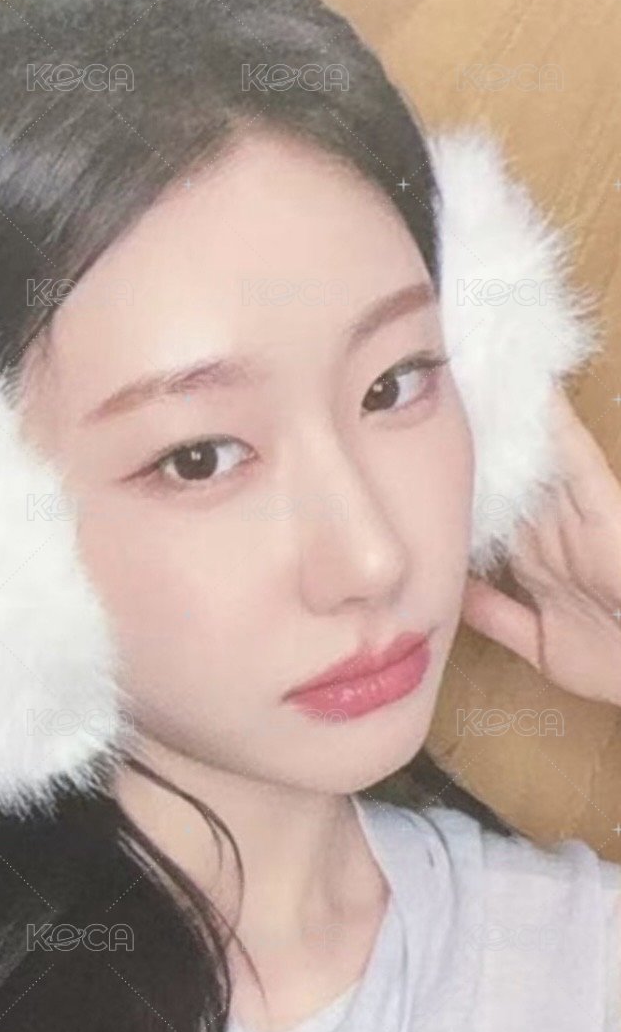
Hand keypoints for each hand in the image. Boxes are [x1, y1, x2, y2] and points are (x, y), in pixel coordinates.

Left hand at [461, 385, 620, 708]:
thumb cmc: (615, 665)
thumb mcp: (541, 644)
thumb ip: (498, 615)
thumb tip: (453, 591)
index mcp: (540, 559)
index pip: (496, 509)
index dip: (467, 478)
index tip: (428, 447)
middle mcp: (555, 532)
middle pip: (509, 474)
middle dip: (481, 434)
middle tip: (449, 385)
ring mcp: (580, 519)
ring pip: (536, 456)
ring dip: (513, 415)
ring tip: (483, 366)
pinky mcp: (605, 513)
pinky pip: (577, 463)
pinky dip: (557, 428)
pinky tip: (536, 391)